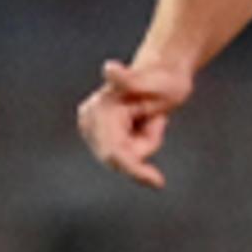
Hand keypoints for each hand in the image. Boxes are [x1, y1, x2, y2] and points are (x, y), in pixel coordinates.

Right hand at [76, 57, 196, 187]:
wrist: (161, 73)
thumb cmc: (162, 78)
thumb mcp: (154, 81)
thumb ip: (128, 79)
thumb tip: (109, 68)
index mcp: (99, 107)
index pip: (113, 152)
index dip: (134, 170)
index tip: (158, 182)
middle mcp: (89, 118)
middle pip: (118, 159)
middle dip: (142, 147)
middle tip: (155, 121)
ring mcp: (91, 127)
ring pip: (122, 158)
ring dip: (142, 143)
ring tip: (149, 119)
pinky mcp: (98, 134)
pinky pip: (124, 155)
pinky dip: (140, 144)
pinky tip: (143, 124)